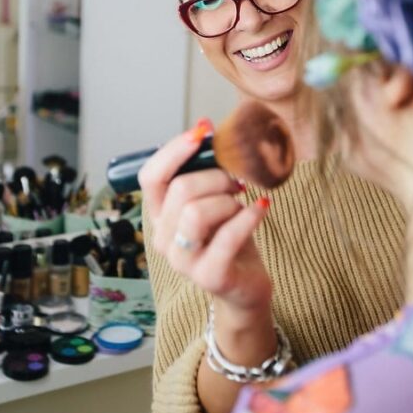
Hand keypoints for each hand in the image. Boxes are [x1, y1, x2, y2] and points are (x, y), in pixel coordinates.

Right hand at [139, 119, 272, 318]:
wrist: (245, 285)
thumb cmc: (228, 236)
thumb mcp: (212, 200)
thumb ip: (204, 170)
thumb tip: (205, 126)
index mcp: (159, 215)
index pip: (151, 177)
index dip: (173, 151)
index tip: (202, 133)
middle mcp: (164, 238)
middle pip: (180, 190)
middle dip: (215, 176)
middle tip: (237, 181)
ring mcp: (183, 260)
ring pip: (197, 212)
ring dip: (228, 200)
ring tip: (241, 203)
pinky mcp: (209, 276)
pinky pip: (228, 236)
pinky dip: (249, 215)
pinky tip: (262, 206)